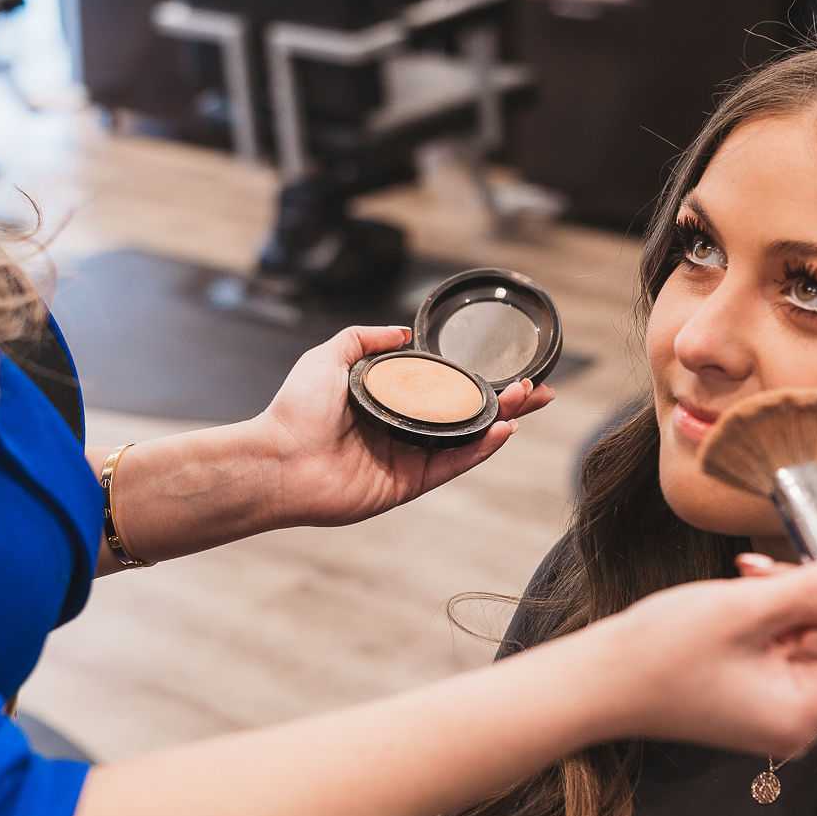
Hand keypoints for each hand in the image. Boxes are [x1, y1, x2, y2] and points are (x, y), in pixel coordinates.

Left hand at [251, 325, 554, 528]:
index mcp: (386, 402)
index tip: (505, 366)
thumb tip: (401, 331)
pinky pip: (451, 465)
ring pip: (465, 439)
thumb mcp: (328, 357)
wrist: (278, 458)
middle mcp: (401, 430)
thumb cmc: (294, 410)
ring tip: (530, 400)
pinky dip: (480, 449)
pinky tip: (503, 429)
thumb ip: (363, 339)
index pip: (441, 388)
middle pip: (465, 414)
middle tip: (539, 388)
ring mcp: (407, 458)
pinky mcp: (407, 484)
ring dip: (501, 420)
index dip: (475, 378)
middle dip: (505, 401)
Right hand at [599, 548, 816, 750]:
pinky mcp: (751, 693)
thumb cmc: (660, 651)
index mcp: (803, 715)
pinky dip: (768, 611)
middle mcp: (796, 722)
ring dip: (788, 594)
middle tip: (787, 553)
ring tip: (748, 570)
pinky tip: (741, 585)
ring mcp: (773, 708)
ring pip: (808, 637)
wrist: (595, 681)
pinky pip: (780, 644)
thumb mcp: (747, 607)